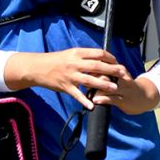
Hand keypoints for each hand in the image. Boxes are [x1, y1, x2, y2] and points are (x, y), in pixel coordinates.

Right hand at [4, 46, 124, 110]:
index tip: (116, 61)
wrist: (37, 68)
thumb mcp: (70, 54)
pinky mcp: (65, 87)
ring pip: (89, 80)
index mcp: (77, 53)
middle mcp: (74, 63)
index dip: (109, 57)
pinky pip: (77, 95)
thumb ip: (84, 57)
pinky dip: (84, 100)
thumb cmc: (55, 60)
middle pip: (97, 66)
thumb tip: (99, 59)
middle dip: (112, 69)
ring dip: (103, 84)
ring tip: (114, 88)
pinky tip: (92, 106)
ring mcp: (70, 76)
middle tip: (122, 73)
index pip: (98, 53)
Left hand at [90, 67, 159, 114]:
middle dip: (93, 77)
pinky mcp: (124, 100)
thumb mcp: (119, 75)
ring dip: (96, 88)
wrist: (144, 97)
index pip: (105, 65)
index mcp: (119, 70)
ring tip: (87, 89)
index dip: (93, 67)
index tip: (84, 69)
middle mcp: (122, 78)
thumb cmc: (126, 86)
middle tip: (83, 79)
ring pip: (108, 86)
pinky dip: (103, 99)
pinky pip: (112, 99)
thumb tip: (90, 70)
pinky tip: (95, 100)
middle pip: (105, 75)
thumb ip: (107, 71)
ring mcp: (123, 89)